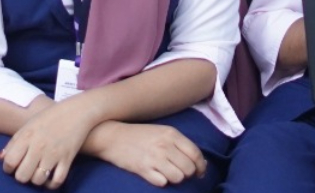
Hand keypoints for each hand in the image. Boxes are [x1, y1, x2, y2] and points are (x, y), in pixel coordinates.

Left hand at [0, 99, 97, 188]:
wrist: (78, 111)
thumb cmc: (51, 117)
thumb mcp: (29, 125)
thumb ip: (13, 142)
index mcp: (27, 136)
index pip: (9, 162)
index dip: (8, 168)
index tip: (13, 166)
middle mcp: (39, 147)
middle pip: (22, 175)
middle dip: (21, 176)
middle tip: (25, 171)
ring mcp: (54, 154)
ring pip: (38, 180)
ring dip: (36, 180)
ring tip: (37, 174)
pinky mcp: (68, 159)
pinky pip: (57, 180)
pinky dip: (52, 184)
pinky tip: (50, 179)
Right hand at [85, 122, 207, 187]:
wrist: (113, 136)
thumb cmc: (140, 135)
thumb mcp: (162, 132)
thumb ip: (181, 144)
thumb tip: (200, 161)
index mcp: (172, 134)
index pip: (196, 154)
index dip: (201, 166)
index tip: (200, 173)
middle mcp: (165, 145)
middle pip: (189, 168)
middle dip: (187, 174)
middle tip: (180, 172)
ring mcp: (154, 158)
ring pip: (178, 177)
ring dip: (175, 178)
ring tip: (167, 173)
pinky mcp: (142, 169)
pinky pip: (162, 182)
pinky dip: (161, 181)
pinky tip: (156, 175)